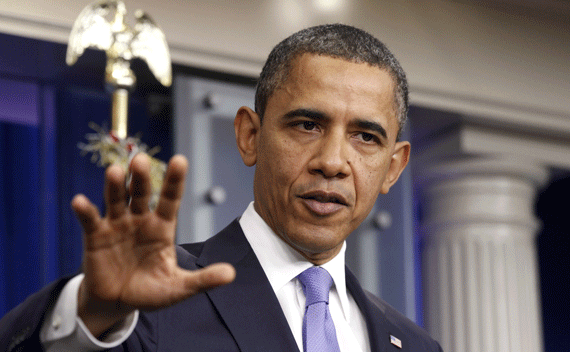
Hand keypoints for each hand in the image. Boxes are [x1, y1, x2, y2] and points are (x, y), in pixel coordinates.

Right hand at [72, 154, 234, 337]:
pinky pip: (91, 221)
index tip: (180, 160)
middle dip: (141, 177)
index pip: (170, 199)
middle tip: (141, 160)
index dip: (174, 181)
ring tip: (114, 171)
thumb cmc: (151, 291)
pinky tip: (80, 201)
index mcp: (162, 227)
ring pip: (116, 200)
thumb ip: (202, 280)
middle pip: (141, 194)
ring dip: (114, 186)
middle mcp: (140, 220)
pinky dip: (85, 211)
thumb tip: (231, 274)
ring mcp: (117, 225)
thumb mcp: (178, 287)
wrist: (119, 303)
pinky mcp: (95, 237)